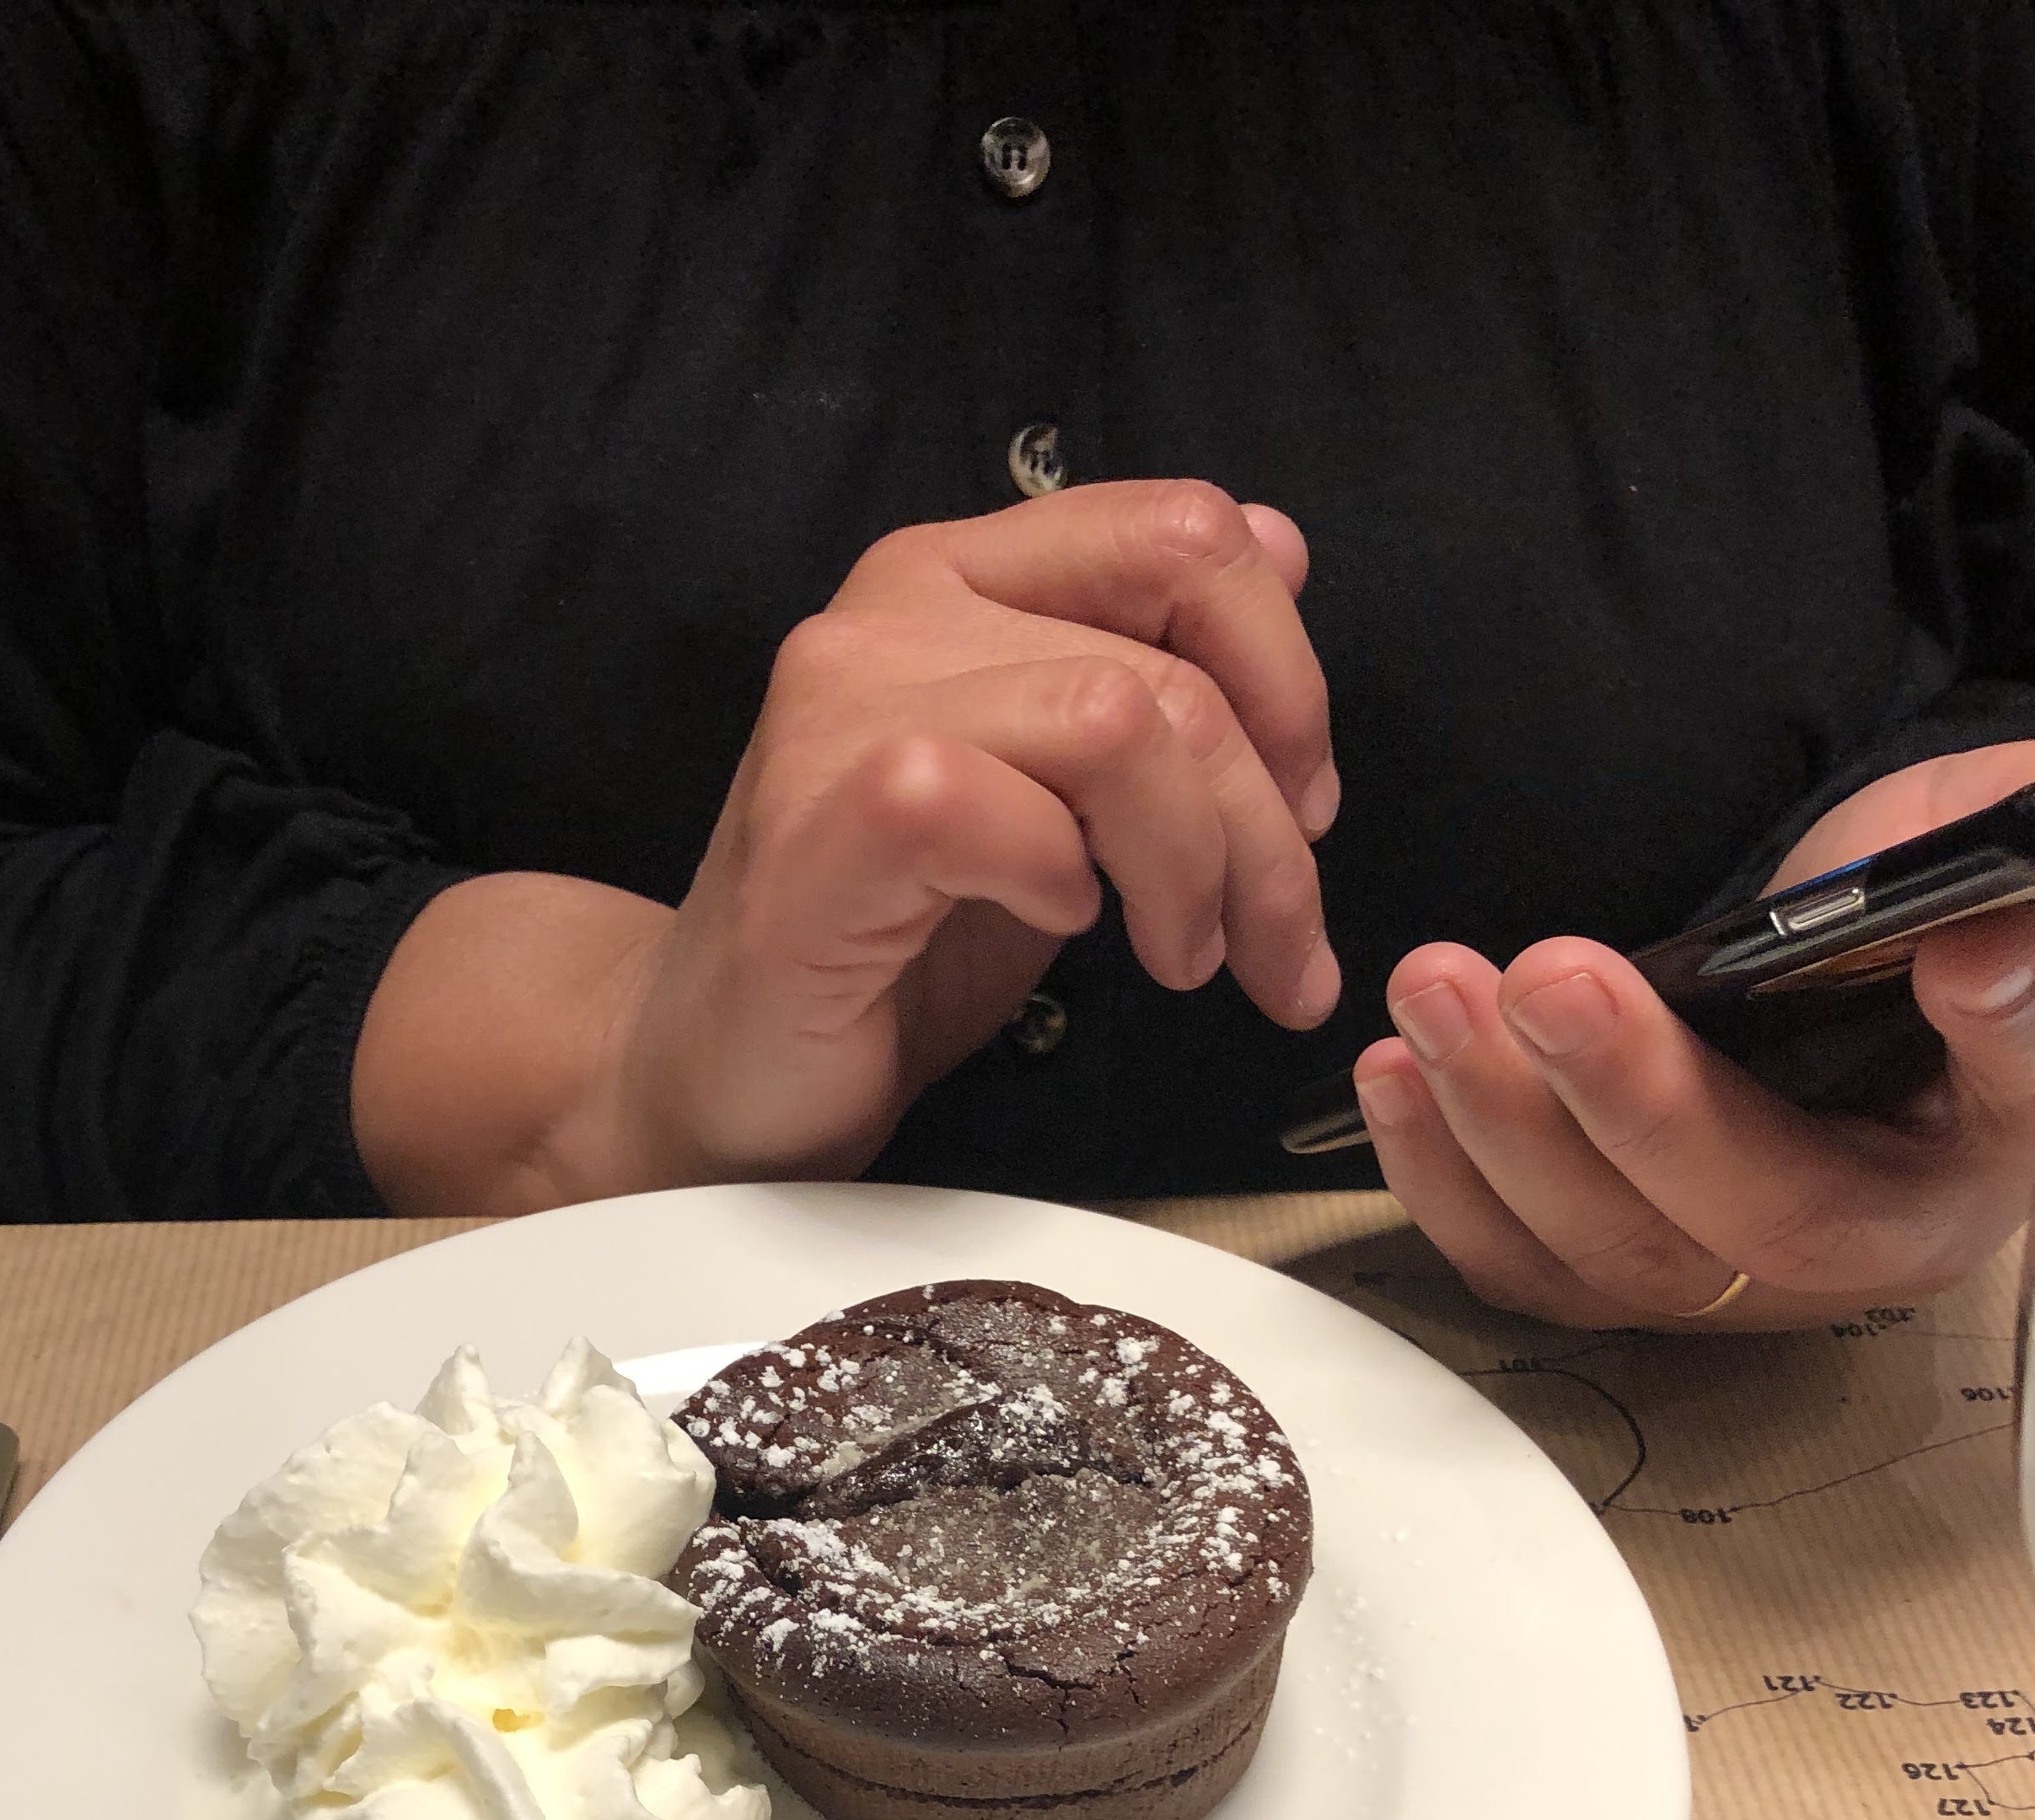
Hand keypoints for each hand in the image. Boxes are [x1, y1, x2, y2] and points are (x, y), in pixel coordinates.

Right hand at [599, 480, 1336, 1190]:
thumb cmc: (891, 949)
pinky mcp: (821, 820)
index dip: (1285, 671)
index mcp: (962, 578)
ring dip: (1190, 865)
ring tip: (1179, 960)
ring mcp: (846, 705)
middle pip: (1173, 656)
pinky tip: (1056, 933)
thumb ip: (1153, 673)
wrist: (728, 1073)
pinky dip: (1062, 882)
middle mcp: (896, 608)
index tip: (1305, 807)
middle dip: (1267, 825)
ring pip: (1115, 719)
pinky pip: (999, 807)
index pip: (1180, 531)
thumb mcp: (1063, 800)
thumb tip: (1288, 555)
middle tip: (1273, 948)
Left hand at [1350, 738, 2034, 1327]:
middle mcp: (1817, 1272)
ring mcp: (1713, 1275)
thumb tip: (1981, 958)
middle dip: (1551, 1106)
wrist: (1954, 946)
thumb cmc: (1999, 935)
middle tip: (1473, 978)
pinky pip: (1517, 1254)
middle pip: (1658, 1239)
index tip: (1572, 979)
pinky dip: (1439, 1174)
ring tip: (1419, 1004)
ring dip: (1472, 1134)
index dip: (1672, 1107)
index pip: (1800, 1201)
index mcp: (1929, 1211)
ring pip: (1568, 1255)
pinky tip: (1389, 1079)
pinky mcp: (1628, 1253)